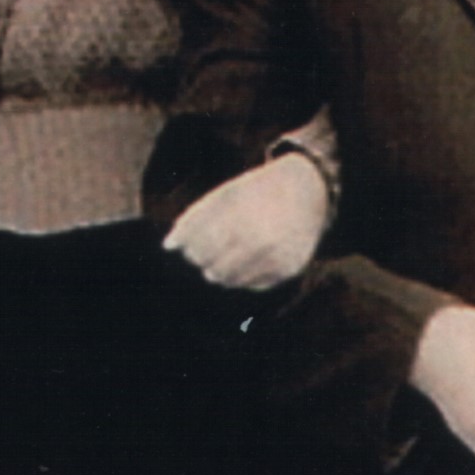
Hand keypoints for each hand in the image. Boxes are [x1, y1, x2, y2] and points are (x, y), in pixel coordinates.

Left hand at [166, 152, 333, 289]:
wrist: (306, 189)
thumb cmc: (254, 192)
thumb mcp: (222, 197)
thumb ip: (192, 219)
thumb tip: (167, 246)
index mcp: (238, 222)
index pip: (199, 251)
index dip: (191, 248)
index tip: (194, 241)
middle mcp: (261, 244)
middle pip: (213, 270)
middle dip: (206, 260)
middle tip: (213, 246)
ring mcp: (278, 259)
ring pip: (233, 281)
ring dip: (222, 270)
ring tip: (229, 250)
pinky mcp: (291, 270)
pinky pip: (254, 285)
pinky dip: (245, 275)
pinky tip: (249, 257)